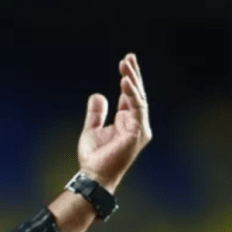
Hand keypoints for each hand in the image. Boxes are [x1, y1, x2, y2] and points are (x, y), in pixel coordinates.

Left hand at [77, 53, 151, 191]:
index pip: (130, 95)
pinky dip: (132, 94)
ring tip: (125, 64)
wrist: (93, 174)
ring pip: (139, 98)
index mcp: (127, 121)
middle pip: (137, 94)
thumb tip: (98, 94)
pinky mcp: (137, 133)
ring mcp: (139, 128)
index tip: (124, 61)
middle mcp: (136, 123)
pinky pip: (137, 108)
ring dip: (132, 80)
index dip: (128, 78)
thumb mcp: (92, 128)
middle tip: (128, 57)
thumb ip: (96, 112)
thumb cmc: (94, 156)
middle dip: (134, 74)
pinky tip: (125, 81)